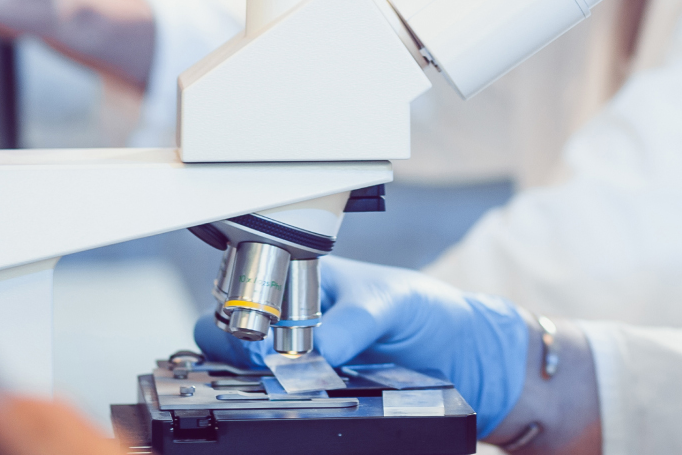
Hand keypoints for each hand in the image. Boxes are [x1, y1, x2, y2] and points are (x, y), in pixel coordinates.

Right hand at [193, 256, 529, 433]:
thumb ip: (355, 320)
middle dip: (231, 345)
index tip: (259, 329)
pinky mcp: (306, 393)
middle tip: (262, 358)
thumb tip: (318, 349)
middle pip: (223, 330)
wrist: (458, 356)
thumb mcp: (393, 303)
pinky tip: (291, 401)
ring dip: (245, 376)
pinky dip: (272, 403)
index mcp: (302, 278)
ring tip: (277, 381)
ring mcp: (293, 358)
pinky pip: (271, 400)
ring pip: (237, 369)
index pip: (244, 286)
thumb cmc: (424, 310)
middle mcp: (288, 318)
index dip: (241, 308)